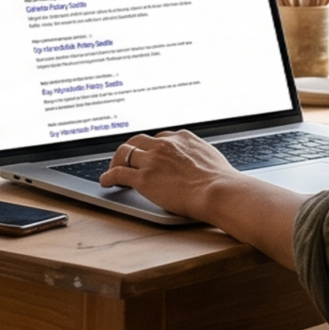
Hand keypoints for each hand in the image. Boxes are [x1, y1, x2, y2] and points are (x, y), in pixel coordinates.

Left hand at [99, 130, 238, 217]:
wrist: (218, 192)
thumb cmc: (221, 181)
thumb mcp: (211, 157)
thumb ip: (198, 155)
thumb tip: (198, 162)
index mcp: (182, 138)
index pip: (159, 138)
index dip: (150, 146)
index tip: (147, 152)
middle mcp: (164, 145)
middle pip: (138, 141)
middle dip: (130, 149)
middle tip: (126, 158)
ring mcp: (152, 161)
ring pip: (124, 153)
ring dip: (116, 160)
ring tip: (112, 168)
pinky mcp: (143, 178)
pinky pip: (119, 173)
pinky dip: (109, 176)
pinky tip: (106, 181)